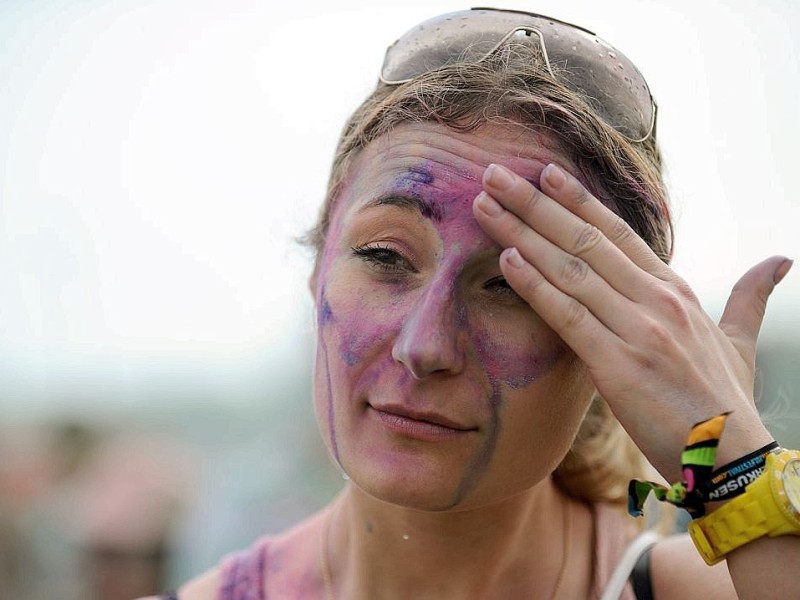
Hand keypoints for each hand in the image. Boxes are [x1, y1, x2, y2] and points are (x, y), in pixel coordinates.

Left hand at [473, 162, 790, 480]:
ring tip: (485, 203)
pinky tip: (506, 260)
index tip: (545, 172)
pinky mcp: (619, 365)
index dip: (578, 200)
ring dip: (522, 233)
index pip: (618, 232)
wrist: (732, 458)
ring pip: (570, 269)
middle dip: (535, 203)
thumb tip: (781, 260)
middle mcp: (655, 300)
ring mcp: (638, 329)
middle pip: (585, 239)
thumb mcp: (738, 340)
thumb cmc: (728, 401)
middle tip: (495, 172)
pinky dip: (536, 286)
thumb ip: (749, 297)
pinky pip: (569, 316)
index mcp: (675, 290)